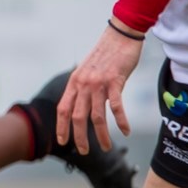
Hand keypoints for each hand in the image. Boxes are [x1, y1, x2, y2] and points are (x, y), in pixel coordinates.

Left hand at [58, 23, 141, 153]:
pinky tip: (126, 131)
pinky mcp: (115, 81)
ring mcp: (98, 83)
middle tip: (85, 152)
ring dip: (101, 135)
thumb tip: (82, 103)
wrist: (119, 36)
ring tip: (107, 147)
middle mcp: (83, 84)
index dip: (61, 126)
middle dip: (80, 137)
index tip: (62, 141)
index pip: (62, 109)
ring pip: (97, 116)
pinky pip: (117, 106)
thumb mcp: (87, 71)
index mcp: (74, 82)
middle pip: (77, 117)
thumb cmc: (105, 55)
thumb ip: (83, 86)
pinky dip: (121, 121)